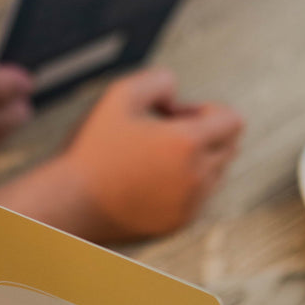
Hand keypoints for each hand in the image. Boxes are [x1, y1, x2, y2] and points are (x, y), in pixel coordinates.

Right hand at [58, 69, 243, 241]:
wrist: (71, 203)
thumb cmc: (92, 148)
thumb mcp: (120, 94)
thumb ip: (159, 80)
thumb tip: (177, 98)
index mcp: (186, 143)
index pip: (233, 121)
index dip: (207, 110)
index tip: (174, 116)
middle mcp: (196, 177)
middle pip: (230, 147)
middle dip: (205, 134)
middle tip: (163, 134)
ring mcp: (189, 205)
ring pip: (216, 174)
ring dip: (196, 160)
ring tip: (154, 158)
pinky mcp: (178, 224)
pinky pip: (199, 199)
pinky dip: (184, 186)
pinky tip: (150, 181)